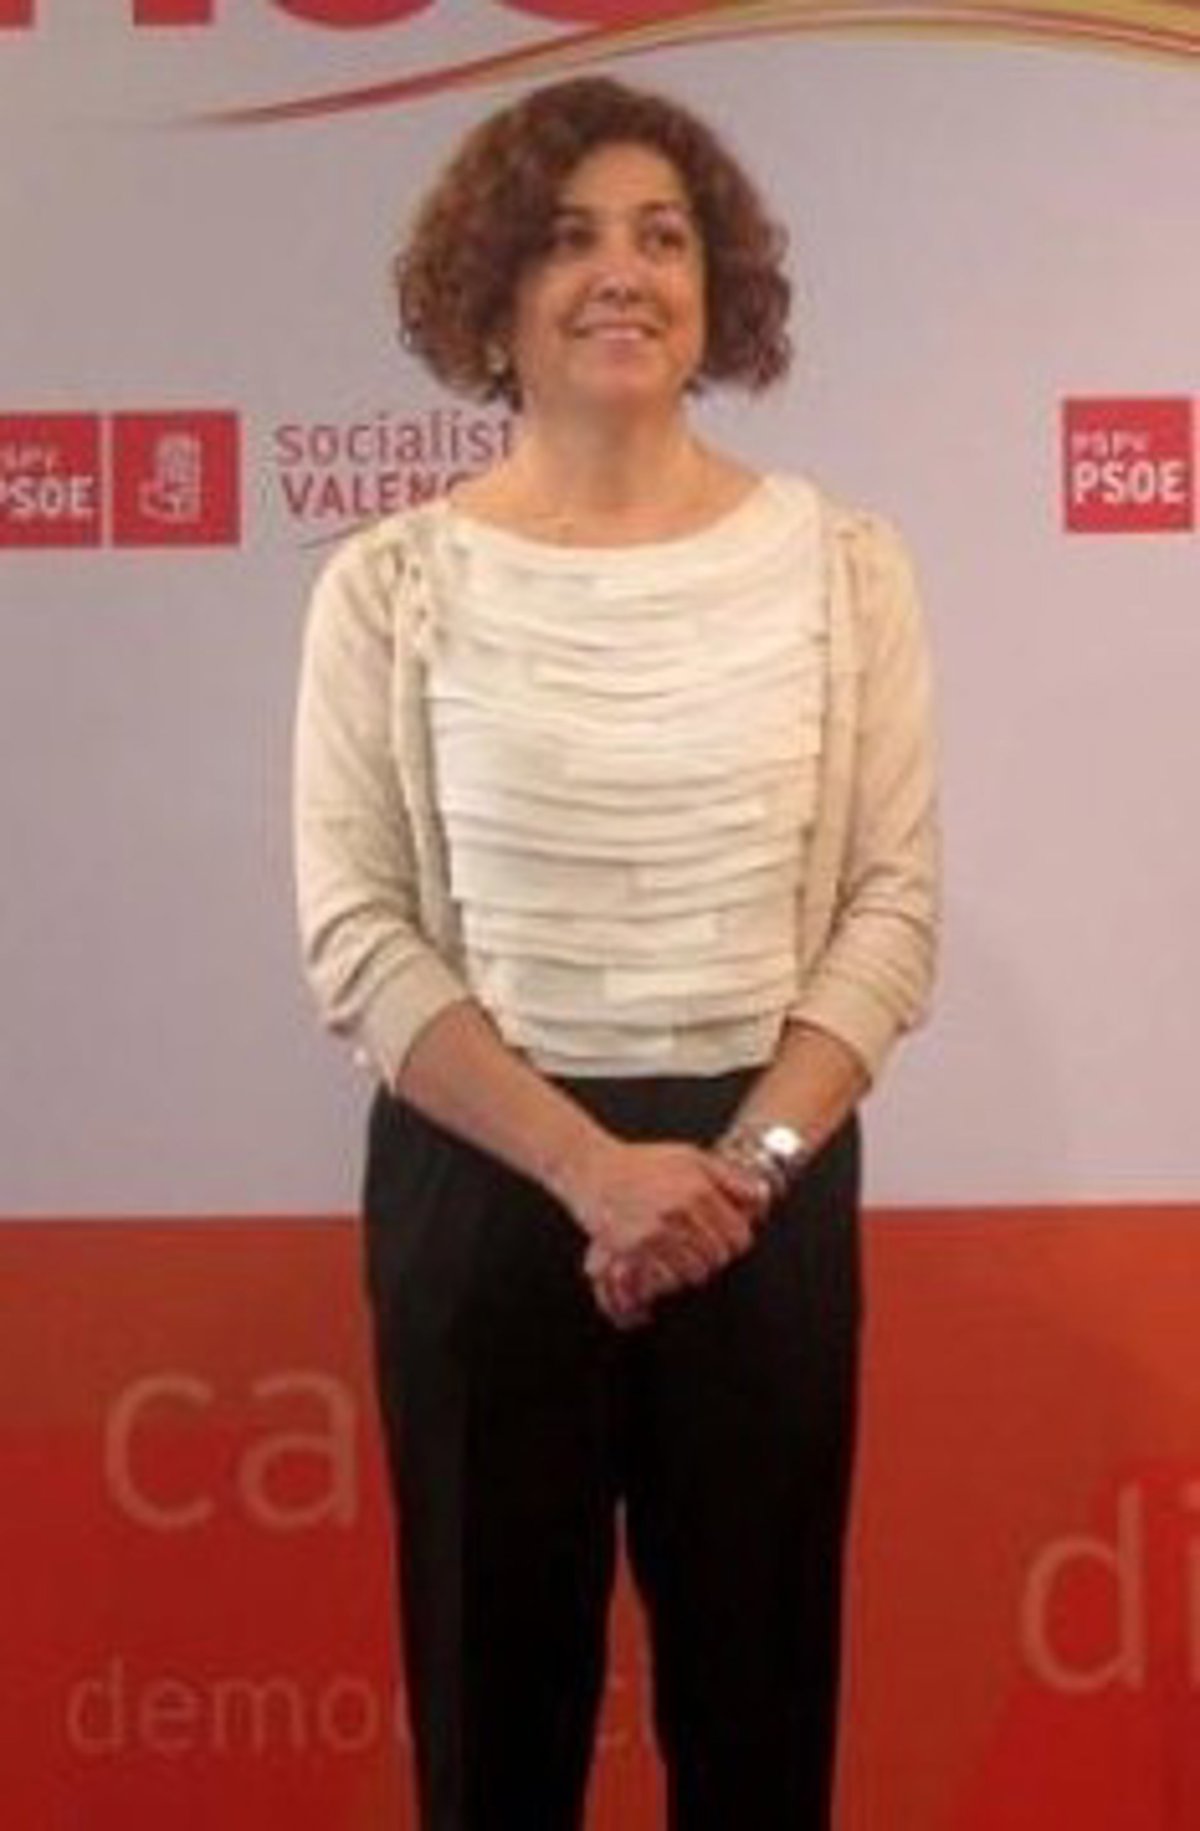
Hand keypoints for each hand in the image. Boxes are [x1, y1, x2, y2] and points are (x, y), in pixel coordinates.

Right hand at [565, 1140, 769, 1325]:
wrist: (590, 1166)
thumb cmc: (639, 1161)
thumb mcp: (690, 1157)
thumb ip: (729, 1177)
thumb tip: (762, 1197)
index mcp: (698, 1188)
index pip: (738, 1237)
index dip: (734, 1243)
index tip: (724, 1241)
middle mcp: (680, 1210)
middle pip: (719, 1258)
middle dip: (713, 1257)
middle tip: (697, 1247)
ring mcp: (656, 1231)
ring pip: (695, 1273)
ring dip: (690, 1269)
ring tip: (678, 1253)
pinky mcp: (632, 1247)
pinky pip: (665, 1279)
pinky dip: (667, 1277)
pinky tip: (660, 1261)